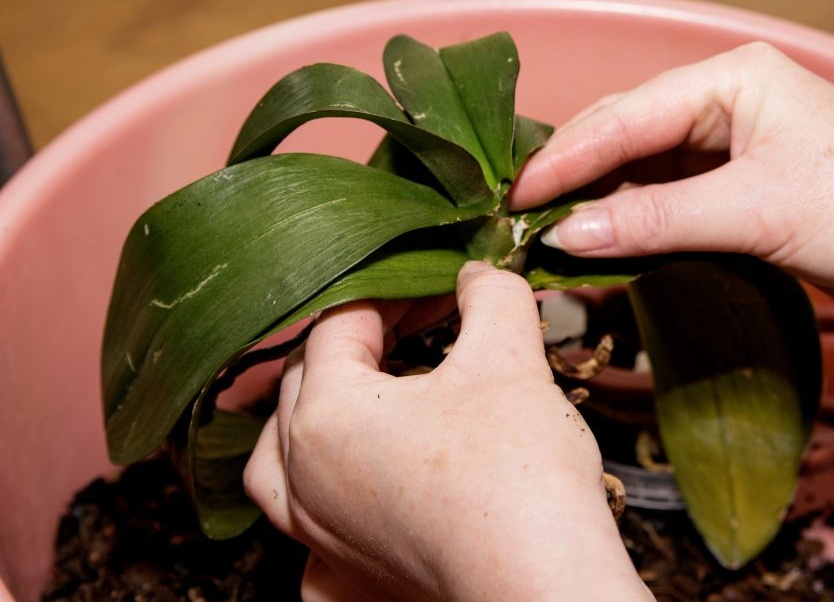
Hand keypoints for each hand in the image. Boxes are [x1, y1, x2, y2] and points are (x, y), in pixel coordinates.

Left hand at [244, 261, 651, 601]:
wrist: (544, 585)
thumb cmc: (519, 476)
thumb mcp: (510, 359)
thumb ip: (491, 297)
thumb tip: (480, 274)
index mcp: (326, 413)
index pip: (342, 324)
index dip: (398, 293)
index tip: (444, 289)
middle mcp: (303, 475)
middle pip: (304, 382)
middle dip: (362, 345)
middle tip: (423, 329)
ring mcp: (317, 533)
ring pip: (277, 461)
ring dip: (308, 420)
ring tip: (355, 401)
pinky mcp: (346, 576)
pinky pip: (304, 534)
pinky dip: (316, 506)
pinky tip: (351, 496)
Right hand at [510, 43, 833, 347]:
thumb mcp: (756, 210)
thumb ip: (655, 221)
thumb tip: (568, 235)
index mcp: (732, 80)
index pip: (624, 117)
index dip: (563, 161)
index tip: (514, 198)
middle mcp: (730, 107)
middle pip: (627, 138)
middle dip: (574, 178)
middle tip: (520, 219)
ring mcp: (738, 153)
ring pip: (646, 175)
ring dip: (602, 208)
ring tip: (551, 239)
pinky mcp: (749, 198)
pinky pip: (673, 207)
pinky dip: (638, 229)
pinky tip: (606, 250)